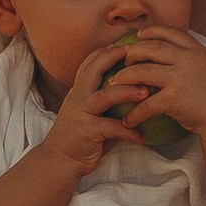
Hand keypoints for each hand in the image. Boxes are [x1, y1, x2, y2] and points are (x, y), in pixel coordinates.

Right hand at [45, 39, 168, 177]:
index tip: (127, 43)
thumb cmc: (80, 137)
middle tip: (138, 54)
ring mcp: (81, 113)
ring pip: (106, 95)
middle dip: (115, 58)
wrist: (58, 162)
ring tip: (147, 92)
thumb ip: (104, 100)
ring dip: (128, 92)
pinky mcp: (87, 131)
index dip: (106, 51)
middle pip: (94, 69)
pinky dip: (129, 132)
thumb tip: (132, 87)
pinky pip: (112, 128)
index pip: (90, 63)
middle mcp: (78, 97)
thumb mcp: (88, 112)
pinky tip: (143, 136)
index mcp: (78, 91)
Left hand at [112, 24, 205, 141]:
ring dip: (124, 78)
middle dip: (132, 52)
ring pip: (142, 72)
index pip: (170, 32)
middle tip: (122, 60)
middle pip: (150, 48)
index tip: (140, 35)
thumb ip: (196, 60)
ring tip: (113, 84)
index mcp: (196, 50)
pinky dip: (134, 113)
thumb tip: (183, 56)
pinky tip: (128, 120)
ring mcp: (179, 78)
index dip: (152, 32)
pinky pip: (146, 103)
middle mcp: (187, 59)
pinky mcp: (174, 99)